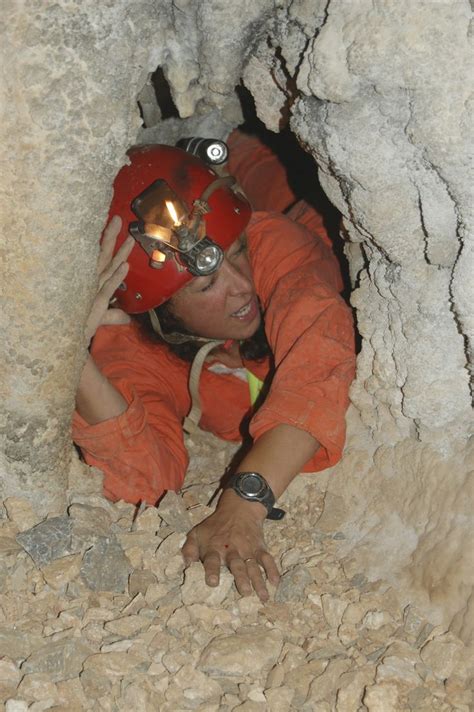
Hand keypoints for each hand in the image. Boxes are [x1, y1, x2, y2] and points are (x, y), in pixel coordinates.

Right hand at [84, 216, 134, 344]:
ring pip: (107, 267)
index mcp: (91, 282)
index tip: (115, 226)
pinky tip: (125, 265)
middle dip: (111, 237)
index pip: (103, 260)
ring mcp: (92, 290)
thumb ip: (113, 316)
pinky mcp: (95, 302)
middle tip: (119, 219)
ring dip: (119, 252)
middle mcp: (90, 282)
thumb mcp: (99, 319)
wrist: (67, 339)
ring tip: (129, 238)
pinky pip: (107, 287)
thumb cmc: (79, 325)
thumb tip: (126, 318)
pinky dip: (116, 276)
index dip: (109, 243)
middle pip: (103, 255)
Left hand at [181, 491, 279, 601]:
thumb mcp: (197, 532)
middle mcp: (232, 550)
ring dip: (258, 581)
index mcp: (214, 548)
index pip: (212, 560)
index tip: (212, 583)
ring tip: (262, 597)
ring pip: (253, 566)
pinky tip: (275, 582)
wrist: (239, 508)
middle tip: (245, 592)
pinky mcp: (259, 547)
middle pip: (237, 565)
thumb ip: (189, 549)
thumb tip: (186, 565)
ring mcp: (247, 549)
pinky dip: (272, 570)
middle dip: (241, 578)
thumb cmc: (215, 525)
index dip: (211, 570)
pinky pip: (267, 559)